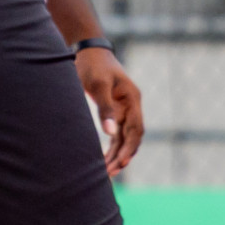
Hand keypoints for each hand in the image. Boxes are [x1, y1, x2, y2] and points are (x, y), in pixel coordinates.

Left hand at [76, 48, 143, 175]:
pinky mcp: (114, 112)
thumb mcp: (97, 84)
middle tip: (109, 173)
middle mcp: (131, 106)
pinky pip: (116, 134)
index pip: (136, 131)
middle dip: (122, 156)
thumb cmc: (93, 65)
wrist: (88, 51)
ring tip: (105, 172)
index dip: (129, 148)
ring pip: (124, 138)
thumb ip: (104, 108)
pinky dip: (111, 147)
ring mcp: (124, 110)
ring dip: (116, 155)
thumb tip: (110, 133)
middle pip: (131, 138)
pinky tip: (103, 159)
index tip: (120, 163)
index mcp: (132, 99)